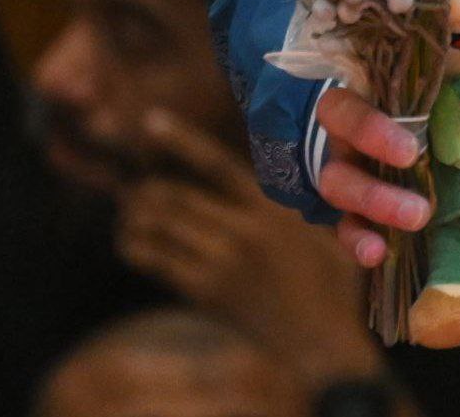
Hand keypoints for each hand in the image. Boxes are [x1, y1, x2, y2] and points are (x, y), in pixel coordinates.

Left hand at [116, 110, 385, 384]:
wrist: (322, 339)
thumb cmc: (331, 281)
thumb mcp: (326, 229)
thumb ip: (299, 202)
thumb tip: (298, 165)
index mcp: (271, 209)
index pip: (217, 164)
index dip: (181, 141)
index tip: (150, 120)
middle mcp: (242, 231)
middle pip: (174, 195)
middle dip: (144, 186)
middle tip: (132, 182)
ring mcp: (221, 264)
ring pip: (158, 225)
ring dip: (134, 213)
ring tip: (128, 209)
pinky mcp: (205, 292)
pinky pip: (154, 260)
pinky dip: (134, 245)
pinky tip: (130, 239)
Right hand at [313, 84, 449, 268]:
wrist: (392, 137)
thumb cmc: (410, 114)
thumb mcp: (428, 106)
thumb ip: (449, 114)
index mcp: (352, 110)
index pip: (343, 111)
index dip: (371, 132)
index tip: (411, 152)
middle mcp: (339, 148)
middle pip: (336, 170)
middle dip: (375, 191)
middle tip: (419, 204)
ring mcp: (341, 183)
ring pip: (339, 199)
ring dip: (378, 211)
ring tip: (417, 219)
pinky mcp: (347, 213)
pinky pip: (345, 230)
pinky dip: (360, 243)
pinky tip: (378, 254)